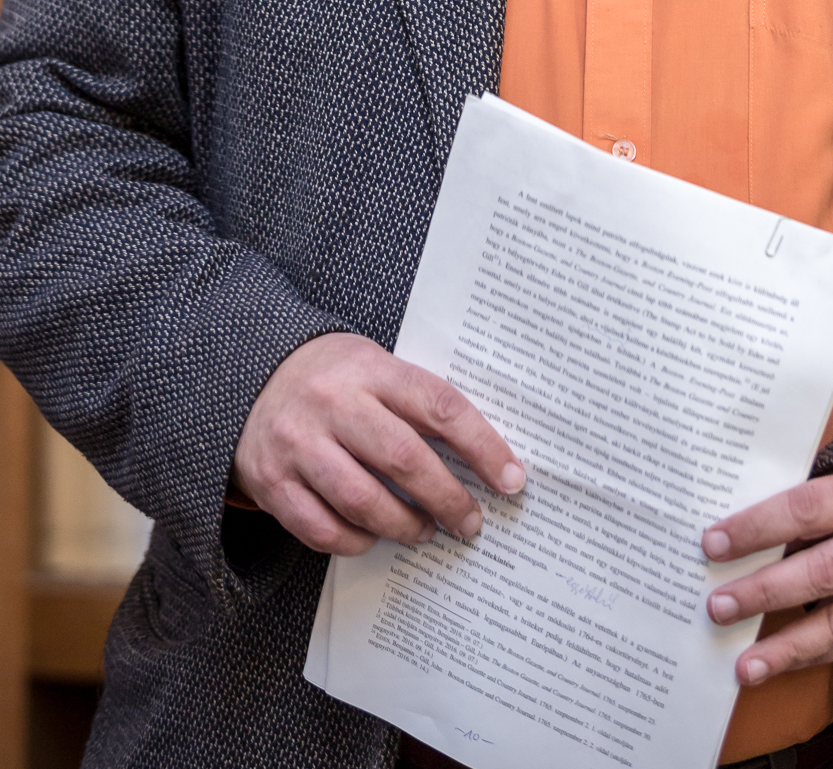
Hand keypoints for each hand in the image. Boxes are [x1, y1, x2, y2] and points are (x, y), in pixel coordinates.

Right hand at [233, 333, 525, 556]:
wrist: (246, 376)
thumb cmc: (331, 377)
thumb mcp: (374, 366)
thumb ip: (417, 402)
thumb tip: (483, 455)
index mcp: (370, 369)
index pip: (440, 407)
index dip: (483, 446)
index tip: (512, 479)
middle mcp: (333, 404)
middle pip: (403, 458)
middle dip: (447, 498)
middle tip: (469, 522)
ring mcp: (298, 444)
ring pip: (362, 500)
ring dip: (404, 525)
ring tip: (425, 531)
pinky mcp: (271, 482)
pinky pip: (321, 528)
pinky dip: (354, 541)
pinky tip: (373, 536)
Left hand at [702, 464, 832, 683]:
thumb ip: (813, 500)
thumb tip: (747, 533)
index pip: (805, 508)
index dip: (757, 528)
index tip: (713, 544)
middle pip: (823, 570)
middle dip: (765, 592)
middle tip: (718, 606)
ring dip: (789, 646)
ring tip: (744, 663)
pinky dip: (818, 656)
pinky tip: (783, 664)